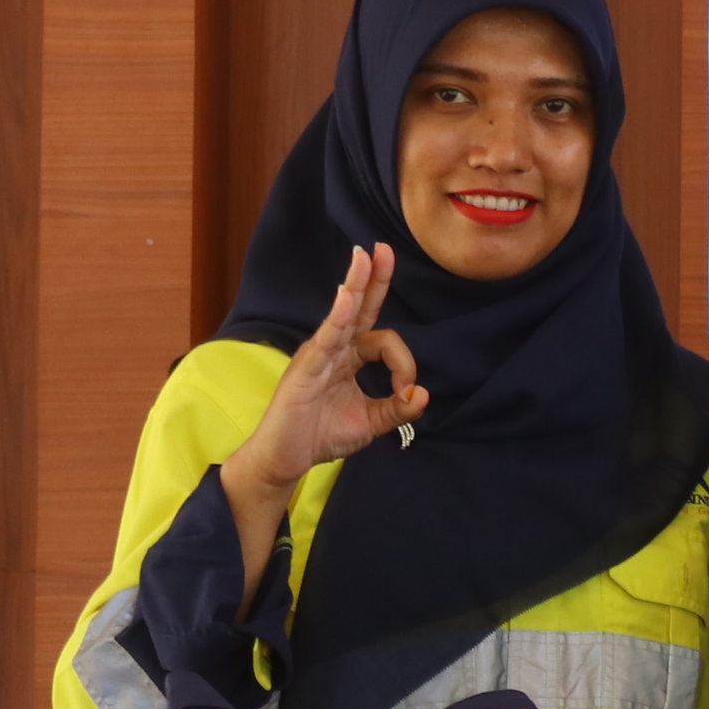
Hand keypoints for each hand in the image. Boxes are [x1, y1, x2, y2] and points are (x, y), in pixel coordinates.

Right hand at [218, 245, 428, 608]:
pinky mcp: (304, 369)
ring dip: (356, 285)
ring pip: (341, 314)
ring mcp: (317, 356)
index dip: (404, 363)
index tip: (407, 392)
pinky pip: (324, 339)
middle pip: (358, 307)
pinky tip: (346, 297)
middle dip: (373, 278)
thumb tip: (423, 395)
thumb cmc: (321, 435)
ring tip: (366, 256)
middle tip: (383, 248)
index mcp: (349, 357)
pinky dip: (336, 317)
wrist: (285, 459)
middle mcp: (333, 349)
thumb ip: (398, 409)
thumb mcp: (371, 422)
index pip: (385, 341)